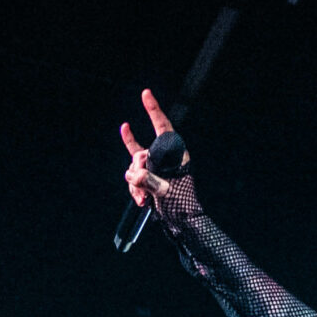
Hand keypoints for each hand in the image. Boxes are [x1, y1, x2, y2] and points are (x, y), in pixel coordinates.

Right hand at [117, 90, 187, 210]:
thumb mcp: (166, 192)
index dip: (153, 109)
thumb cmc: (182, 205)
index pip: (162, 127)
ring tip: (144, 198)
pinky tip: (142, 201)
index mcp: (176, 155)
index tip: (146, 93)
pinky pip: (133, 176)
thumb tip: (135, 175)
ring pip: (134, 166)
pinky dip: (134, 189)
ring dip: (135, 183)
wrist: (182, 223)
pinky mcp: (149, 178)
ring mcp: (156, 168)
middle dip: (137, 169)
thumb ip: (149, 181)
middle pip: (141, 152)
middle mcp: (165, 159)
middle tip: (143, 184)